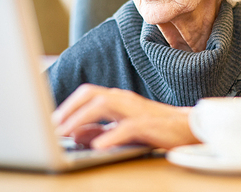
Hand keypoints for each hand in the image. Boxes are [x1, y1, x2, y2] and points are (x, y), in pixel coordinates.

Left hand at [51, 84, 198, 149]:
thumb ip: (101, 130)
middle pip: (91, 93)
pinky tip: (98, 146)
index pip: (87, 94)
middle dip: (69, 108)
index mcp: (118, 99)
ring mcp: (137, 110)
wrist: (189, 128)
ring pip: (104, 103)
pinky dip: (110, 135)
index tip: (51, 122)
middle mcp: (125, 100)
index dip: (67, 106)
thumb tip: (76, 135)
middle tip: (53, 126)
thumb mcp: (123, 129)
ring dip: (81, 117)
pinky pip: (127, 127)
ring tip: (65, 132)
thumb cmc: (157, 128)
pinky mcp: (150, 124)